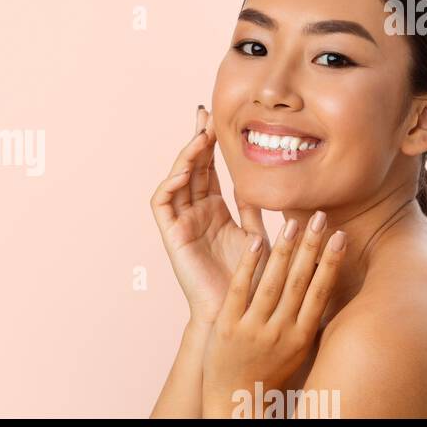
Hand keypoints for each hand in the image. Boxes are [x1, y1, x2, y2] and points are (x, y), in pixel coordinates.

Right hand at [150, 106, 269, 325]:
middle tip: (205, 114)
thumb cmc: (251, 281)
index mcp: (216, 211)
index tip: (220, 119)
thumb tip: (264, 182)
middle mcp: (196, 213)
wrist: (238, 312)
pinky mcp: (171, 236)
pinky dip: (170, 184)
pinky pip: (162, 203)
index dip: (212, 144)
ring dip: (185, 156)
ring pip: (177, 180)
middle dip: (197, 140)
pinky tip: (184, 170)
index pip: (210, 169)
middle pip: (192, 167)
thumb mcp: (259, 236)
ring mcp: (181, 223)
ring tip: (199, 136)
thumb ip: (255, 209)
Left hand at [201, 212, 346, 417]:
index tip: (342, 236)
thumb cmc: (271, 369)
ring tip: (293, 221)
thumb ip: (310, 317)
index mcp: (302, 336)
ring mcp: (252, 329)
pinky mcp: (226, 327)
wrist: (236, 399)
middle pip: (299, 282)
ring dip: (283, 250)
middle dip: (311, 247)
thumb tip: (328, 281)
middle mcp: (281, 332)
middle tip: (321, 216)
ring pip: (271, 283)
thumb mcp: (298, 347)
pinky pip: (239, 290)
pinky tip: (256, 240)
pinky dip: (249, 264)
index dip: (331, 263)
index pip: (320, 293)